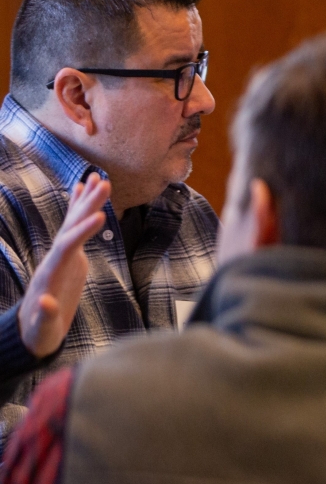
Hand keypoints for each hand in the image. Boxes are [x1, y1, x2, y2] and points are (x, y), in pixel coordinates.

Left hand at [19, 173, 108, 357]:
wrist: (33, 333)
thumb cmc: (39, 334)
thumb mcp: (43, 331)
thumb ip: (44, 317)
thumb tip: (45, 302)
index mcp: (51, 273)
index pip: (68, 246)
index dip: (83, 232)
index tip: (101, 217)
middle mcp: (55, 259)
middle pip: (72, 227)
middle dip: (87, 206)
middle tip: (104, 182)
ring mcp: (62, 256)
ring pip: (74, 223)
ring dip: (86, 200)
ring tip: (98, 177)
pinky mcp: (70, 257)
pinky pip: (75, 228)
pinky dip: (79, 209)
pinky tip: (82, 189)